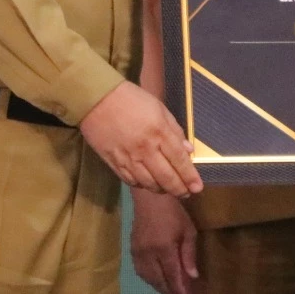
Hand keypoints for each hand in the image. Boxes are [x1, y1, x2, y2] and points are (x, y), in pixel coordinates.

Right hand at [79, 81, 202, 196]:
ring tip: (169, 189)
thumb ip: (175, 130)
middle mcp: (145, 150)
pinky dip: (142, 186)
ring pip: (149, 184)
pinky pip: (131, 181)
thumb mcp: (159, 108)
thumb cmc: (131, 99)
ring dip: (162, 190)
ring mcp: (128, 159)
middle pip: (166, 177)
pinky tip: (148, 183)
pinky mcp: (114, 164)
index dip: (190, 177)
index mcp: (159, 132)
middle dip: (179, 189)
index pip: (179, 160)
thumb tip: (188, 150)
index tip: (197, 188)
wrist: (96, 99)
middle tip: (186, 194)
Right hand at [129, 188, 198, 293]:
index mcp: (164, 248)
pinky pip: (140, 270)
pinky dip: (148, 278)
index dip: (178, 288)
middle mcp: (149, 253)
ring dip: (157, 286)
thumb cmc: (174, 212)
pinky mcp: (132, 250)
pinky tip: (155, 279)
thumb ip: (189, 255)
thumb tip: (192, 276)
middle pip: (158, 279)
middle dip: (167, 291)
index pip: (171, 275)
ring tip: (167, 291)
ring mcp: (138, 252)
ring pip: (147, 277)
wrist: (150, 199)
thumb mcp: (188, 231)